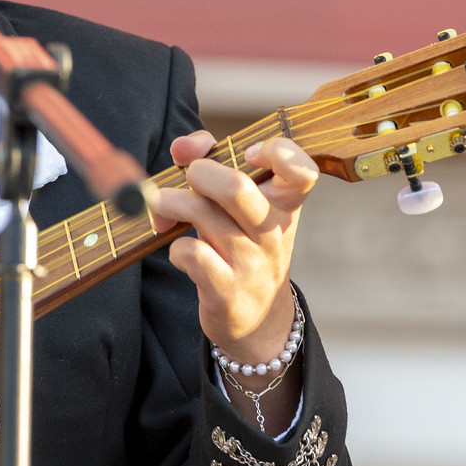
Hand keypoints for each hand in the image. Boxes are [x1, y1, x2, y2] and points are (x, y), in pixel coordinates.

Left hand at [151, 132, 318, 366]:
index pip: (302, 172)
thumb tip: (183, 146)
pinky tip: (181, 252)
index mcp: (284, 205)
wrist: (258, 318)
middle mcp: (273, 232)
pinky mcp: (226, 291)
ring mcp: (251, 263)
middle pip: (235, 187)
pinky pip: (190, 253)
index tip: (248, 153)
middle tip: (188, 179)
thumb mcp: (242, 207)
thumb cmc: (242, 245)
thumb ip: (215, 161)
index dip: (277, 152)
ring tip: (163, 207)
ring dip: (169, 203)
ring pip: (202, 213)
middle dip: (198, 172)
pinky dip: (175, 247)